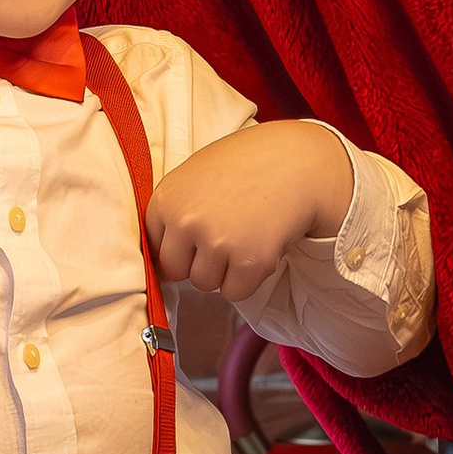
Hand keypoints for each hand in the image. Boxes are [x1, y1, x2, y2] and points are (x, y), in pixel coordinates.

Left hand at [148, 121, 352, 306]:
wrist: (296, 161)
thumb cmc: (246, 167)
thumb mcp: (195, 176)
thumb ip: (174, 213)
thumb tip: (162, 264)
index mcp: (166, 199)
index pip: (156, 249)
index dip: (181, 245)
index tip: (200, 233)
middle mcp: (186, 221)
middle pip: (176, 272)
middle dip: (198, 262)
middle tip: (226, 234)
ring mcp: (217, 242)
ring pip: (205, 283)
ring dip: (225, 269)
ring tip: (245, 235)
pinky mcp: (249, 261)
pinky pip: (235, 292)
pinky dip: (248, 279)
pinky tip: (260, 245)